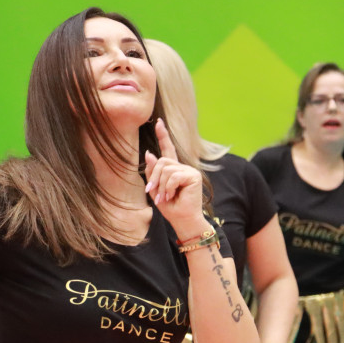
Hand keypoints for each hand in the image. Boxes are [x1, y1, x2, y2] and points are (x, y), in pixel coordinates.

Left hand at [144, 119, 205, 235]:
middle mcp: (183, 167)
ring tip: (164, 197)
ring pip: (166, 169)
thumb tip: (150, 153)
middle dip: (154, 178)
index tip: (158, 122)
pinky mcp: (193, 176)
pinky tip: (171, 196)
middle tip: (154, 193)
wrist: (183, 220)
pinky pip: (173, 176)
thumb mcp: (156, 190)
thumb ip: (153, 172)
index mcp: (174, 170)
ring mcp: (189, 171)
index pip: (168, 149)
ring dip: (161, 185)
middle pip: (162, 161)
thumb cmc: (171, 208)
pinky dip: (168, 188)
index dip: (163, 136)